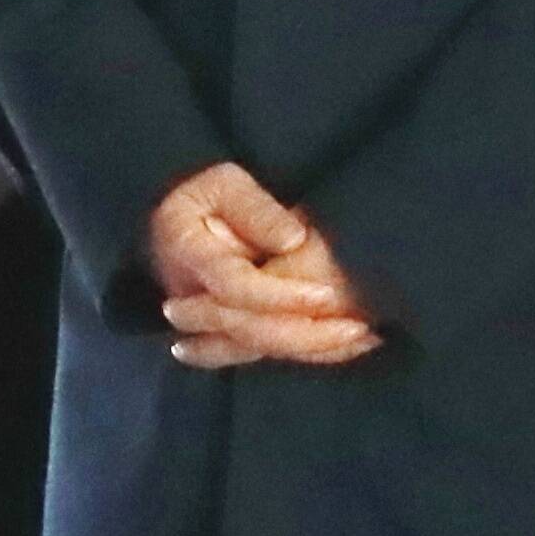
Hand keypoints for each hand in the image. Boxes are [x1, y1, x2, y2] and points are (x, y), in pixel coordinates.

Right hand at [149, 160, 380, 369]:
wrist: (172, 219)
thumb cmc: (204, 192)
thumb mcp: (225, 182)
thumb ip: (256, 209)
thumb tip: (294, 240)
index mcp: (192, 255)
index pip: (236, 288)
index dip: (281, 297)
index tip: (326, 294)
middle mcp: (196, 297)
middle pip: (251, 331)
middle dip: (307, 335)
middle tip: (360, 328)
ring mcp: (208, 320)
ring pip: (259, 348)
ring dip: (312, 350)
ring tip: (363, 340)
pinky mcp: (228, 329)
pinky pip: (263, 351)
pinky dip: (303, 353)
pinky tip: (342, 351)